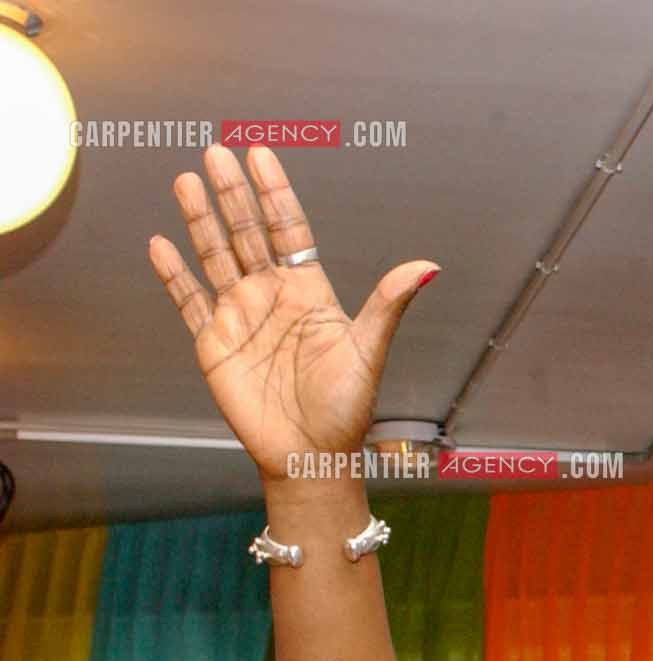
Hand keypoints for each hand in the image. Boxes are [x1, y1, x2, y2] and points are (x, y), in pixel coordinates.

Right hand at [147, 145, 437, 482]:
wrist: (310, 453)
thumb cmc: (346, 406)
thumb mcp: (369, 350)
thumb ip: (389, 304)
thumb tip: (427, 267)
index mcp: (309, 291)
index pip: (289, 230)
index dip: (275, 193)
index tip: (262, 154)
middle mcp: (272, 295)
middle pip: (247, 233)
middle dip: (233, 194)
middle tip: (218, 151)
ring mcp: (240, 315)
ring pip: (216, 256)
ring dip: (201, 220)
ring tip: (187, 179)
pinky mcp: (213, 341)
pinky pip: (189, 300)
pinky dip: (174, 273)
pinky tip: (161, 244)